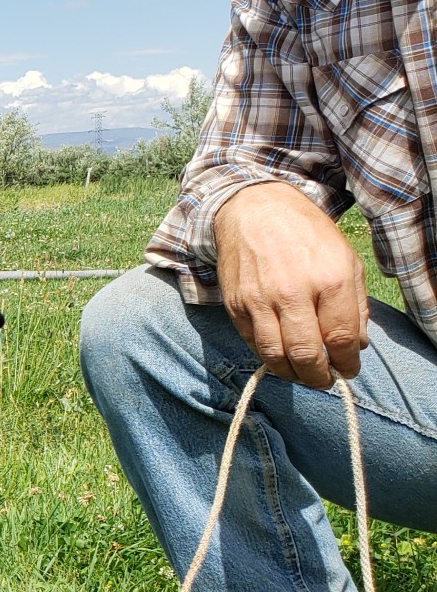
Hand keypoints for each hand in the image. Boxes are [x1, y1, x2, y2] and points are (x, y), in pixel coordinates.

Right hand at [213, 181, 367, 388]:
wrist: (255, 210)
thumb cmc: (306, 234)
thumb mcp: (346, 260)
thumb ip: (355, 305)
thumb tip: (355, 345)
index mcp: (330, 280)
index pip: (341, 338)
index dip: (347, 363)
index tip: (348, 370)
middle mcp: (293, 292)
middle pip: (307, 355)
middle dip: (319, 377)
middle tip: (325, 381)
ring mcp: (260, 300)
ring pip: (275, 356)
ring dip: (292, 374)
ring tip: (302, 375)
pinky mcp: (236, 304)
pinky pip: (253, 343)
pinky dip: (269, 357)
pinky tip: (281, 357)